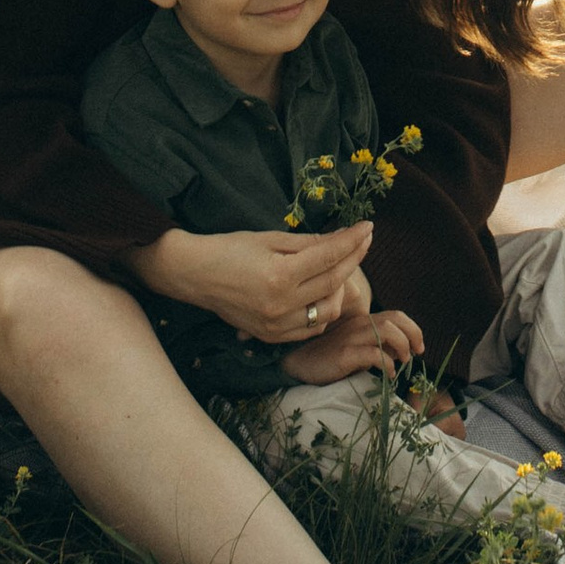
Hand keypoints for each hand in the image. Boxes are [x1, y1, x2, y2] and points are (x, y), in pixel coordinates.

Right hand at [127, 220, 374, 344]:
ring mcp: (277, 325)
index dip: (352, 240)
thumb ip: (308, 243)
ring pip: (328, 312)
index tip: (368, 227)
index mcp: (280, 275)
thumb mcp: (270, 239)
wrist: (196, 276)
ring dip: (340, 290)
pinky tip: (322, 293)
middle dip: (353, 259)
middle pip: (333, 282)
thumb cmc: (231, 249)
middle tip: (362, 241)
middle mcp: (281, 304)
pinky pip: (310, 328)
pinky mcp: (272, 337)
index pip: (329, 256)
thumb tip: (340, 239)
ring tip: (338, 269)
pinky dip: (322, 311)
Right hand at [284, 301, 425, 384]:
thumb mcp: (356, 348)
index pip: (396, 315)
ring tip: (402, 362)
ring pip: (386, 331)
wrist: (297, 363)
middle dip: (412, 335)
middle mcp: (358, 325)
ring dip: (401, 347)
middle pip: (395, 319)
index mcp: (363, 321)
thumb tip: (400, 352)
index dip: (413, 329)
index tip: (419, 347)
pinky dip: (387, 363)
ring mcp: (351, 338)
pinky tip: (388, 374)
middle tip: (415, 354)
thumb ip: (376, 345)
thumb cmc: (329, 356)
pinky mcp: (344, 354)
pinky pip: (373, 353)